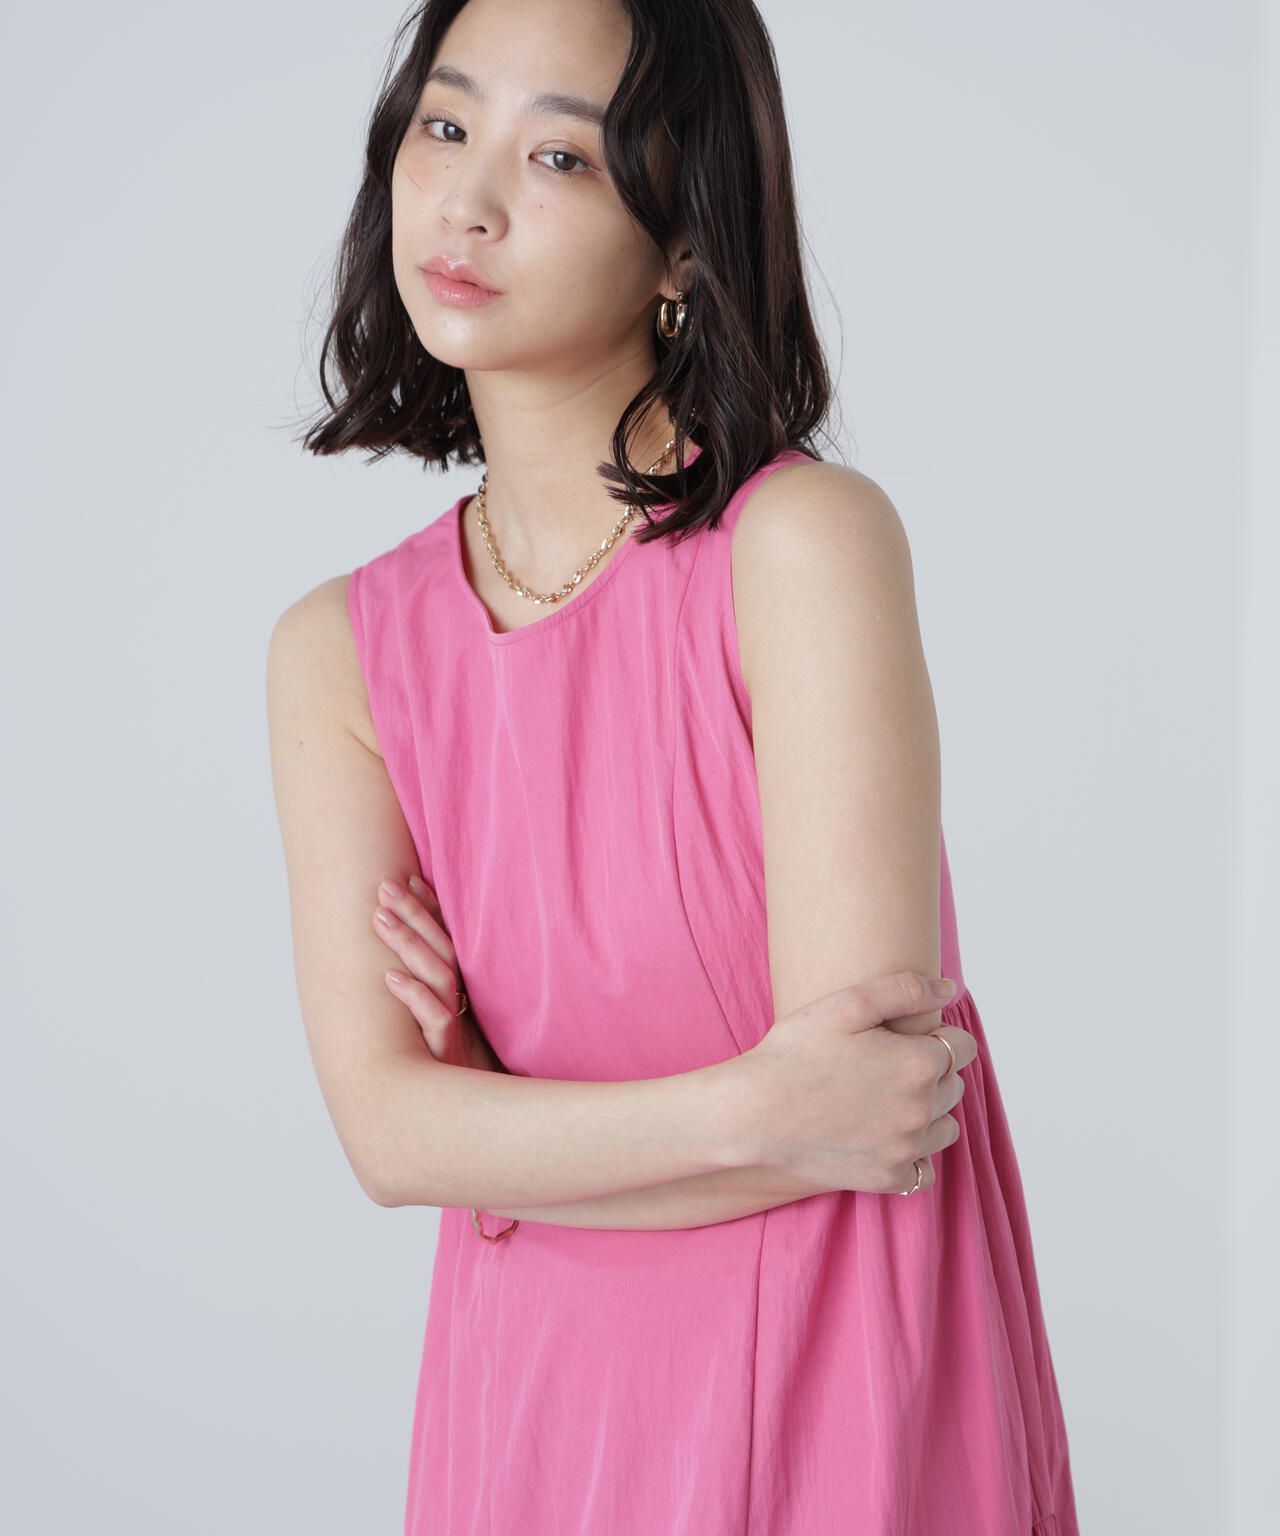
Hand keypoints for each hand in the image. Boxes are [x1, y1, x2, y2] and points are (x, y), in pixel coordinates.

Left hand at [371, 873, 506, 1073]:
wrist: (465, 1125)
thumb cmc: (450, 1077)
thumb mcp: (440, 1031)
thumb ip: (428, 997)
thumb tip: (390, 965)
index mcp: (462, 994)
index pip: (448, 940)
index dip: (431, 909)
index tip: (411, 877)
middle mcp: (463, 1005)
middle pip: (444, 949)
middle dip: (416, 914)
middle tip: (386, 885)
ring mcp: (456, 1028)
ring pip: (439, 976)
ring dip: (409, 944)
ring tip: (380, 916)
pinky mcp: (448, 1055)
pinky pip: (436, 1020)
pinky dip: (414, 997)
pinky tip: (389, 978)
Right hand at [731, 972, 975, 1195]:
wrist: (753, 1112)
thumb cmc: (795, 1053)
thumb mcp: (847, 1004)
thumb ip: (906, 989)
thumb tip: (949, 988)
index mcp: (919, 1064)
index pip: (962, 1045)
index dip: (937, 1034)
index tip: (905, 1036)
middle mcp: (923, 1110)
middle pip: (954, 1085)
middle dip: (931, 1071)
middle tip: (884, 1064)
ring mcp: (906, 1149)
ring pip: (945, 1127)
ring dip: (928, 1112)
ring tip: (885, 1100)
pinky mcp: (886, 1178)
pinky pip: (923, 1170)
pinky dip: (913, 1155)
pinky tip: (885, 1137)